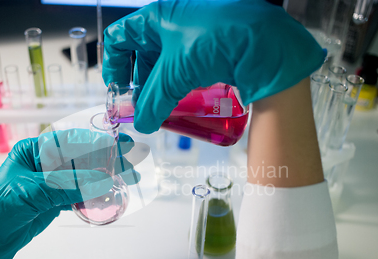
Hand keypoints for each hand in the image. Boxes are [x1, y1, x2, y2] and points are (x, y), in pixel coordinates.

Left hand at [0, 129, 137, 258]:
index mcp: (32, 152)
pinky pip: (77, 196)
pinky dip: (93, 197)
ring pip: (82, 178)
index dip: (97, 141)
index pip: (71, 141)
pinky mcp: (51, 204)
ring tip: (129, 179)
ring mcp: (48, 185)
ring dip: (104, 178)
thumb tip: (102, 180)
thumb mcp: (30, 193)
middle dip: (107, 160)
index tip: (120, 143)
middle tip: (132, 162)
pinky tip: (110, 196)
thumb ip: (67, 186)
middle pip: (80, 158)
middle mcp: (42, 165)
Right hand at [103, 0, 324, 133]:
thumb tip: (142, 122)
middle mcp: (172, 22)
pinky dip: (180, 85)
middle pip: (142, 53)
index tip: (117, 89)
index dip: (113, 64)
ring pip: (165, 63)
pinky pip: (185, 67)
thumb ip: (153, 101)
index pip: (119, 38)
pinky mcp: (209, 49)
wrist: (264, 42)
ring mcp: (192, 35)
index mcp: (156, 17)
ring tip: (163, 108)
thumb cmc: (215, 40)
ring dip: (161, 87)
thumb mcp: (176, 74)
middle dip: (140, 82)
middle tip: (143, 106)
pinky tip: (183, 101)